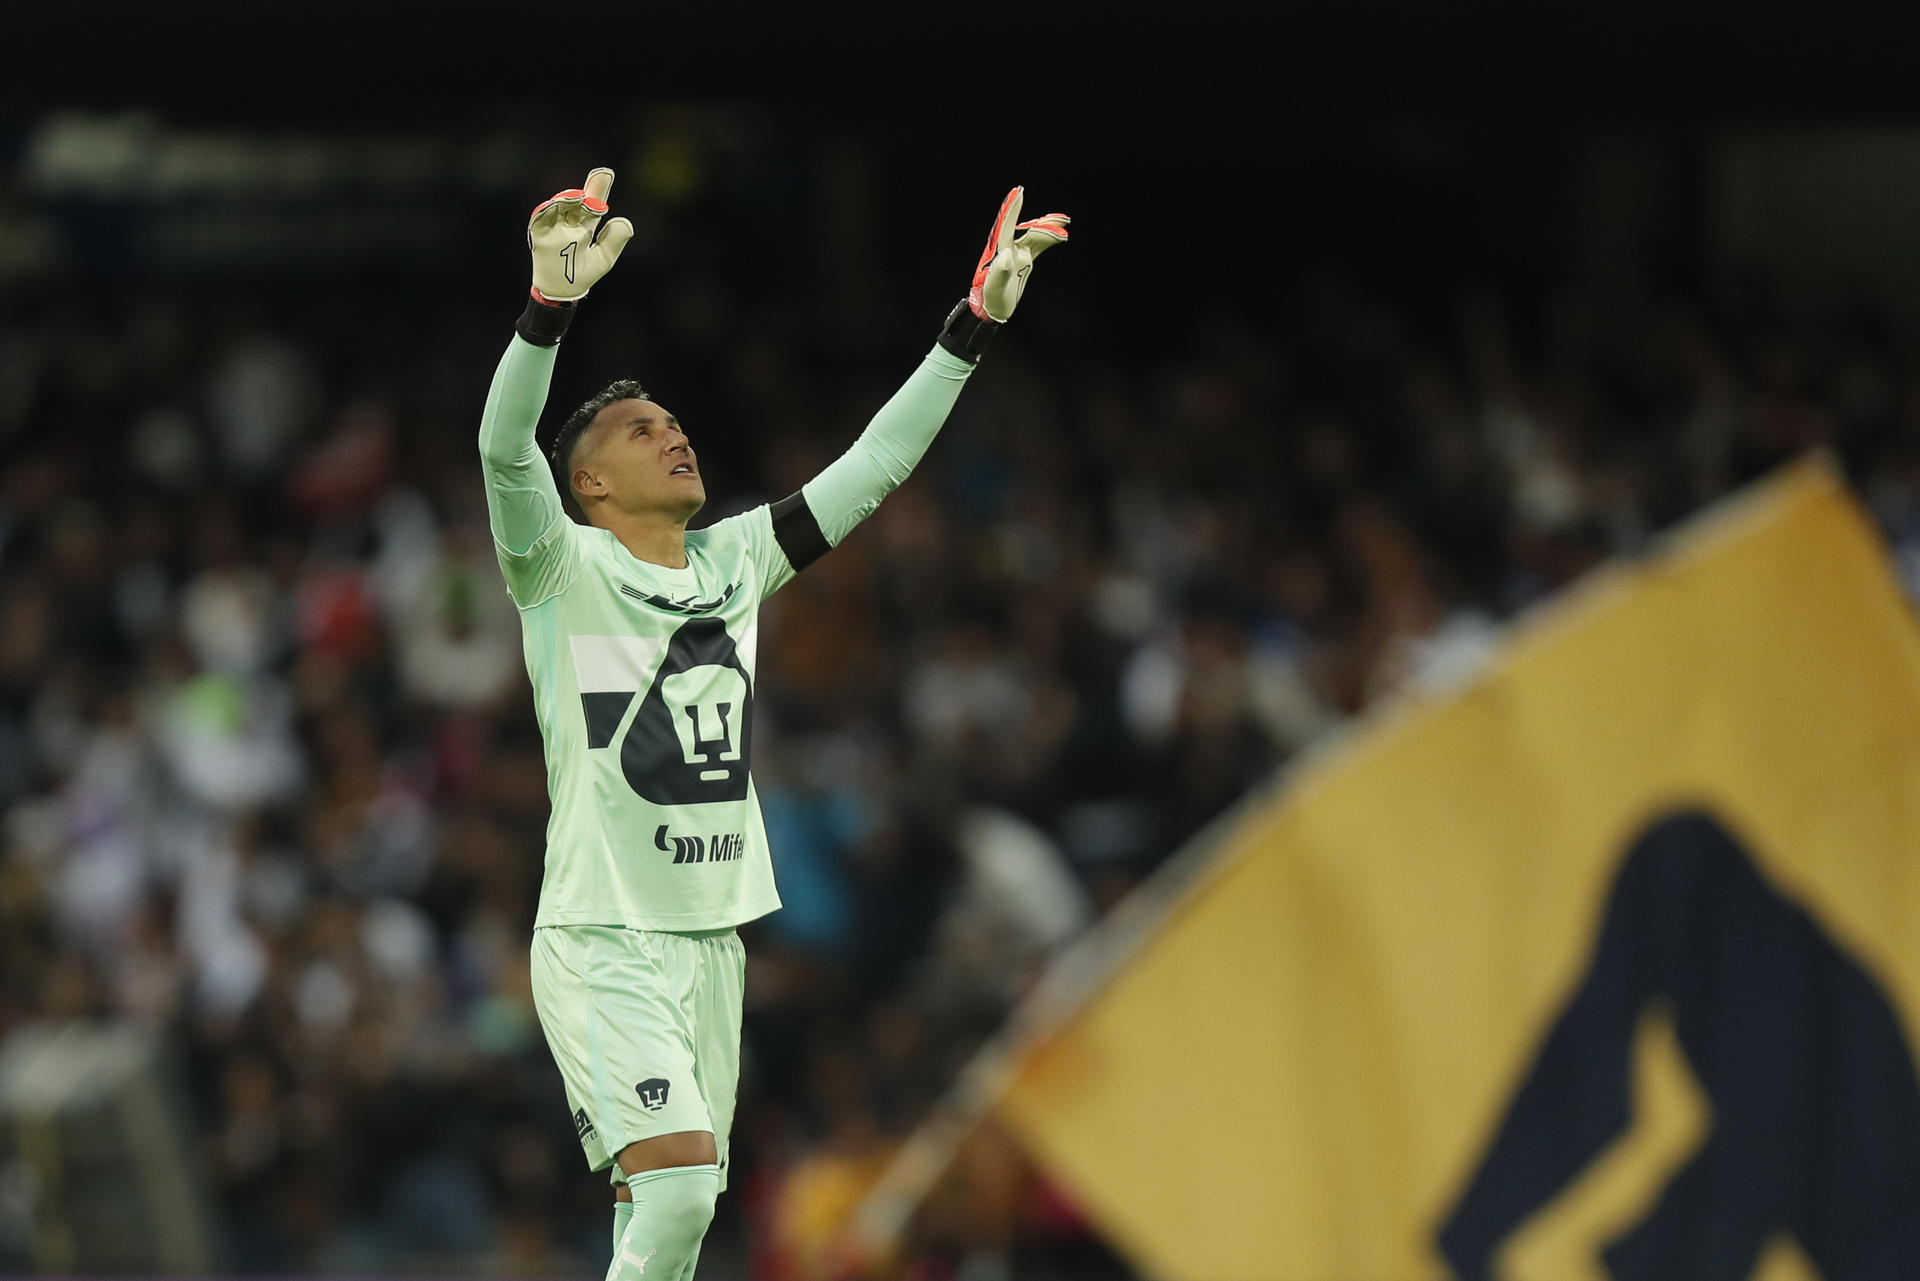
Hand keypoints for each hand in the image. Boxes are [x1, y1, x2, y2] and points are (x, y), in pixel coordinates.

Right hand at [527, 168, 634, 302]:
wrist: (564, 291)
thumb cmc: (584, 273)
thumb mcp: (604, 257)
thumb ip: (615, 240)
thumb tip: (622, 220)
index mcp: (585, 225)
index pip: (593, 204)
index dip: (598, 188)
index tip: (606, 173)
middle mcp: (569, 222)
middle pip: (576, 201)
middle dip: (586, 191)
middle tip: (598, 181)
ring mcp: (554, 227)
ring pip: (558, 206)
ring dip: (567, 199)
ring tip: (579, 198)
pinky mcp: (540, 235)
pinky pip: (540, 218)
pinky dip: (546, 209)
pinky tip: (555, 204)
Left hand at [967, 186, 1069, 322]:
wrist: (993, 308)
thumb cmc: (991, 298)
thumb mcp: (994, 287)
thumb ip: (1000, 271)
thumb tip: (1007, 254)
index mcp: (998, 250)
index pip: (1006, 224)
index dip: (1012, 207)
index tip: (1019, 192)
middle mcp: (1007, 247)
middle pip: (1024, 227)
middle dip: (1041, 221)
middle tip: (1060, 220)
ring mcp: (1016, 252)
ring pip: (1033, 233)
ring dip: (1048, 227)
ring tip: (1064, 222)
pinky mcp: (1024, 259)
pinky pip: (1037, 244)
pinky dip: (1048, 238)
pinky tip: (1060, 235)